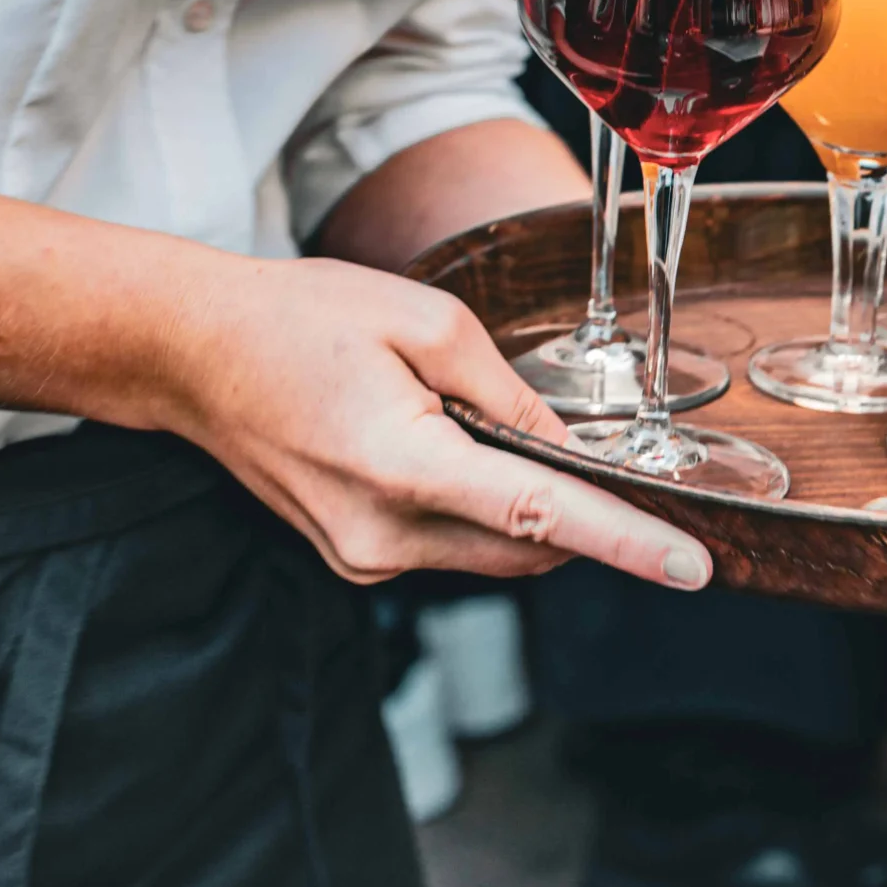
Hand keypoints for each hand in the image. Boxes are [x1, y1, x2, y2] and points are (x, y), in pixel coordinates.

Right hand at [163, 253, 710, 587]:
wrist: (193, 354)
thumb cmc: (302, 320)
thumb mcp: (426, 323)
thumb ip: (509, 394)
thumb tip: (570, 449)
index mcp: (402, 467)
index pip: (542, 518)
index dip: (628, 543)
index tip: (692, 566)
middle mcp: (382, 535)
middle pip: (530, 547)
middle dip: (585, 513)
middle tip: (608, 458)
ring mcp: (364, 556)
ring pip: (494, 552)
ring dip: (528, 510)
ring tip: (491, 428)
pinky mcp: (357, 557)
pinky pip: (452, 545)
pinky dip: (483, 511)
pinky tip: (457, 451)